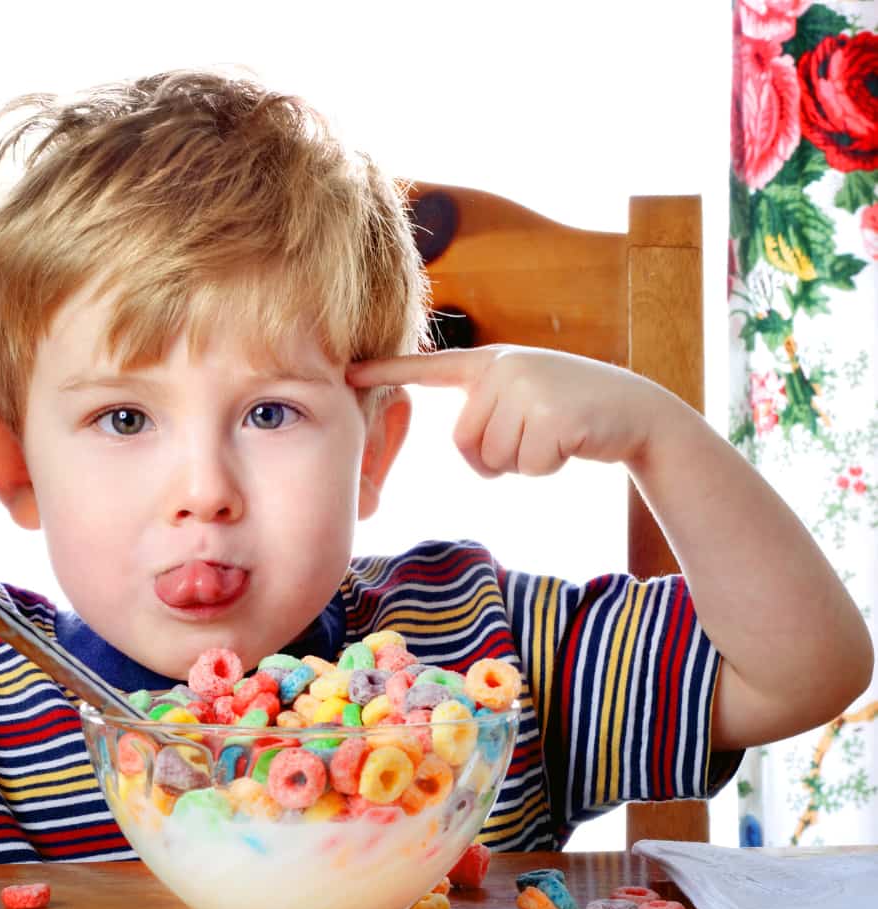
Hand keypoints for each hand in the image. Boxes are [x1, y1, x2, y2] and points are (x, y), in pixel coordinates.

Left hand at [346, 346, 668, 477]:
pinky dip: (546, 468)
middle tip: (537, 435)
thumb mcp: (526, 398)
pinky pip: (524, 468)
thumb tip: (467, 447)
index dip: (388, 372)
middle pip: (464, 443)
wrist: (637, 414)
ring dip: (523, 463)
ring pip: (492, 459)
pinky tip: (572, 443)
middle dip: (496, 457)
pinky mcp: (552, 416)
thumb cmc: (573, 414)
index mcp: (492, 363)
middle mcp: (505, 368)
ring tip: (555, 435)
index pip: (430, 368)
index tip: (348, 371)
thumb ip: (488, 408)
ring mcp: (528, 388)